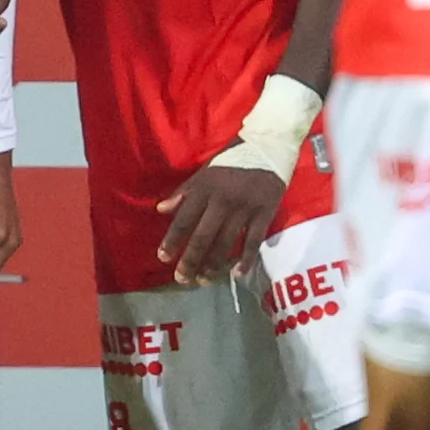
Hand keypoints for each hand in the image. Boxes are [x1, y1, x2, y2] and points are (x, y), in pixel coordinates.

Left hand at [156, 165, 287, 284]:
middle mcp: (222, 201)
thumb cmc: (232, 161)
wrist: (268, 147)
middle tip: (181, 279)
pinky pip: (253, 242)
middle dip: (190, 260)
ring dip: (213, 265)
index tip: (163, 258)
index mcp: (205, 188)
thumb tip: (161, 209)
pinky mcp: (264, 214)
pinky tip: (236, 274)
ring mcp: (245, 209)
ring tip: (202, 281)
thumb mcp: (205, 171)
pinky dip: (246, 260)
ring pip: (226, 243)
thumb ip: (184, 192)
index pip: (184, 219)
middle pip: (203, 236)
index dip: (172, 240)